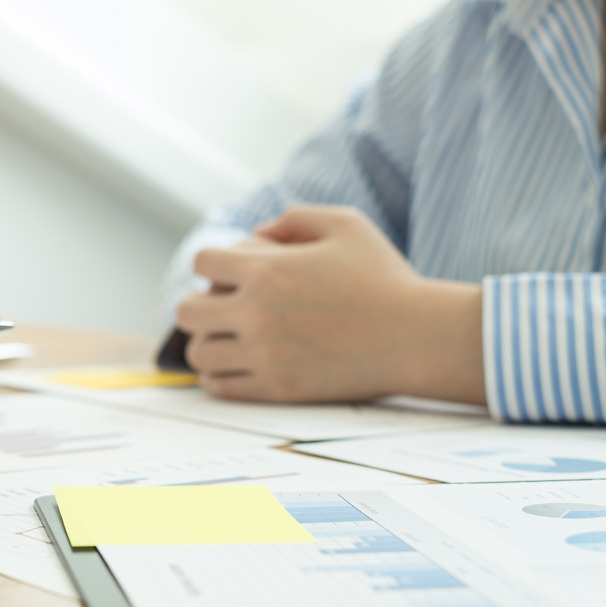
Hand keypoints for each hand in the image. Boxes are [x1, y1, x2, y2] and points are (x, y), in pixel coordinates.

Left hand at [175, 205, 483, 404]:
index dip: (213, 264)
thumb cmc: (386, 279)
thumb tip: (257, 233)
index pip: (202, 263)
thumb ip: (294, 218)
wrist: (418, 337)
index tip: (231, 273)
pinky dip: (219, 377)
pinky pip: (220, 388)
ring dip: (209, 343)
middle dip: (201, 305)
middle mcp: (256, 314)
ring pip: (199, 354)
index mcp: (267, 270)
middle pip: (187, 312)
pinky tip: (237, 365)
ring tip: (231, 339)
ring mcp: (264, 355)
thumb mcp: (346, 224)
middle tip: (223, 309)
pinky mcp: (278, 388)